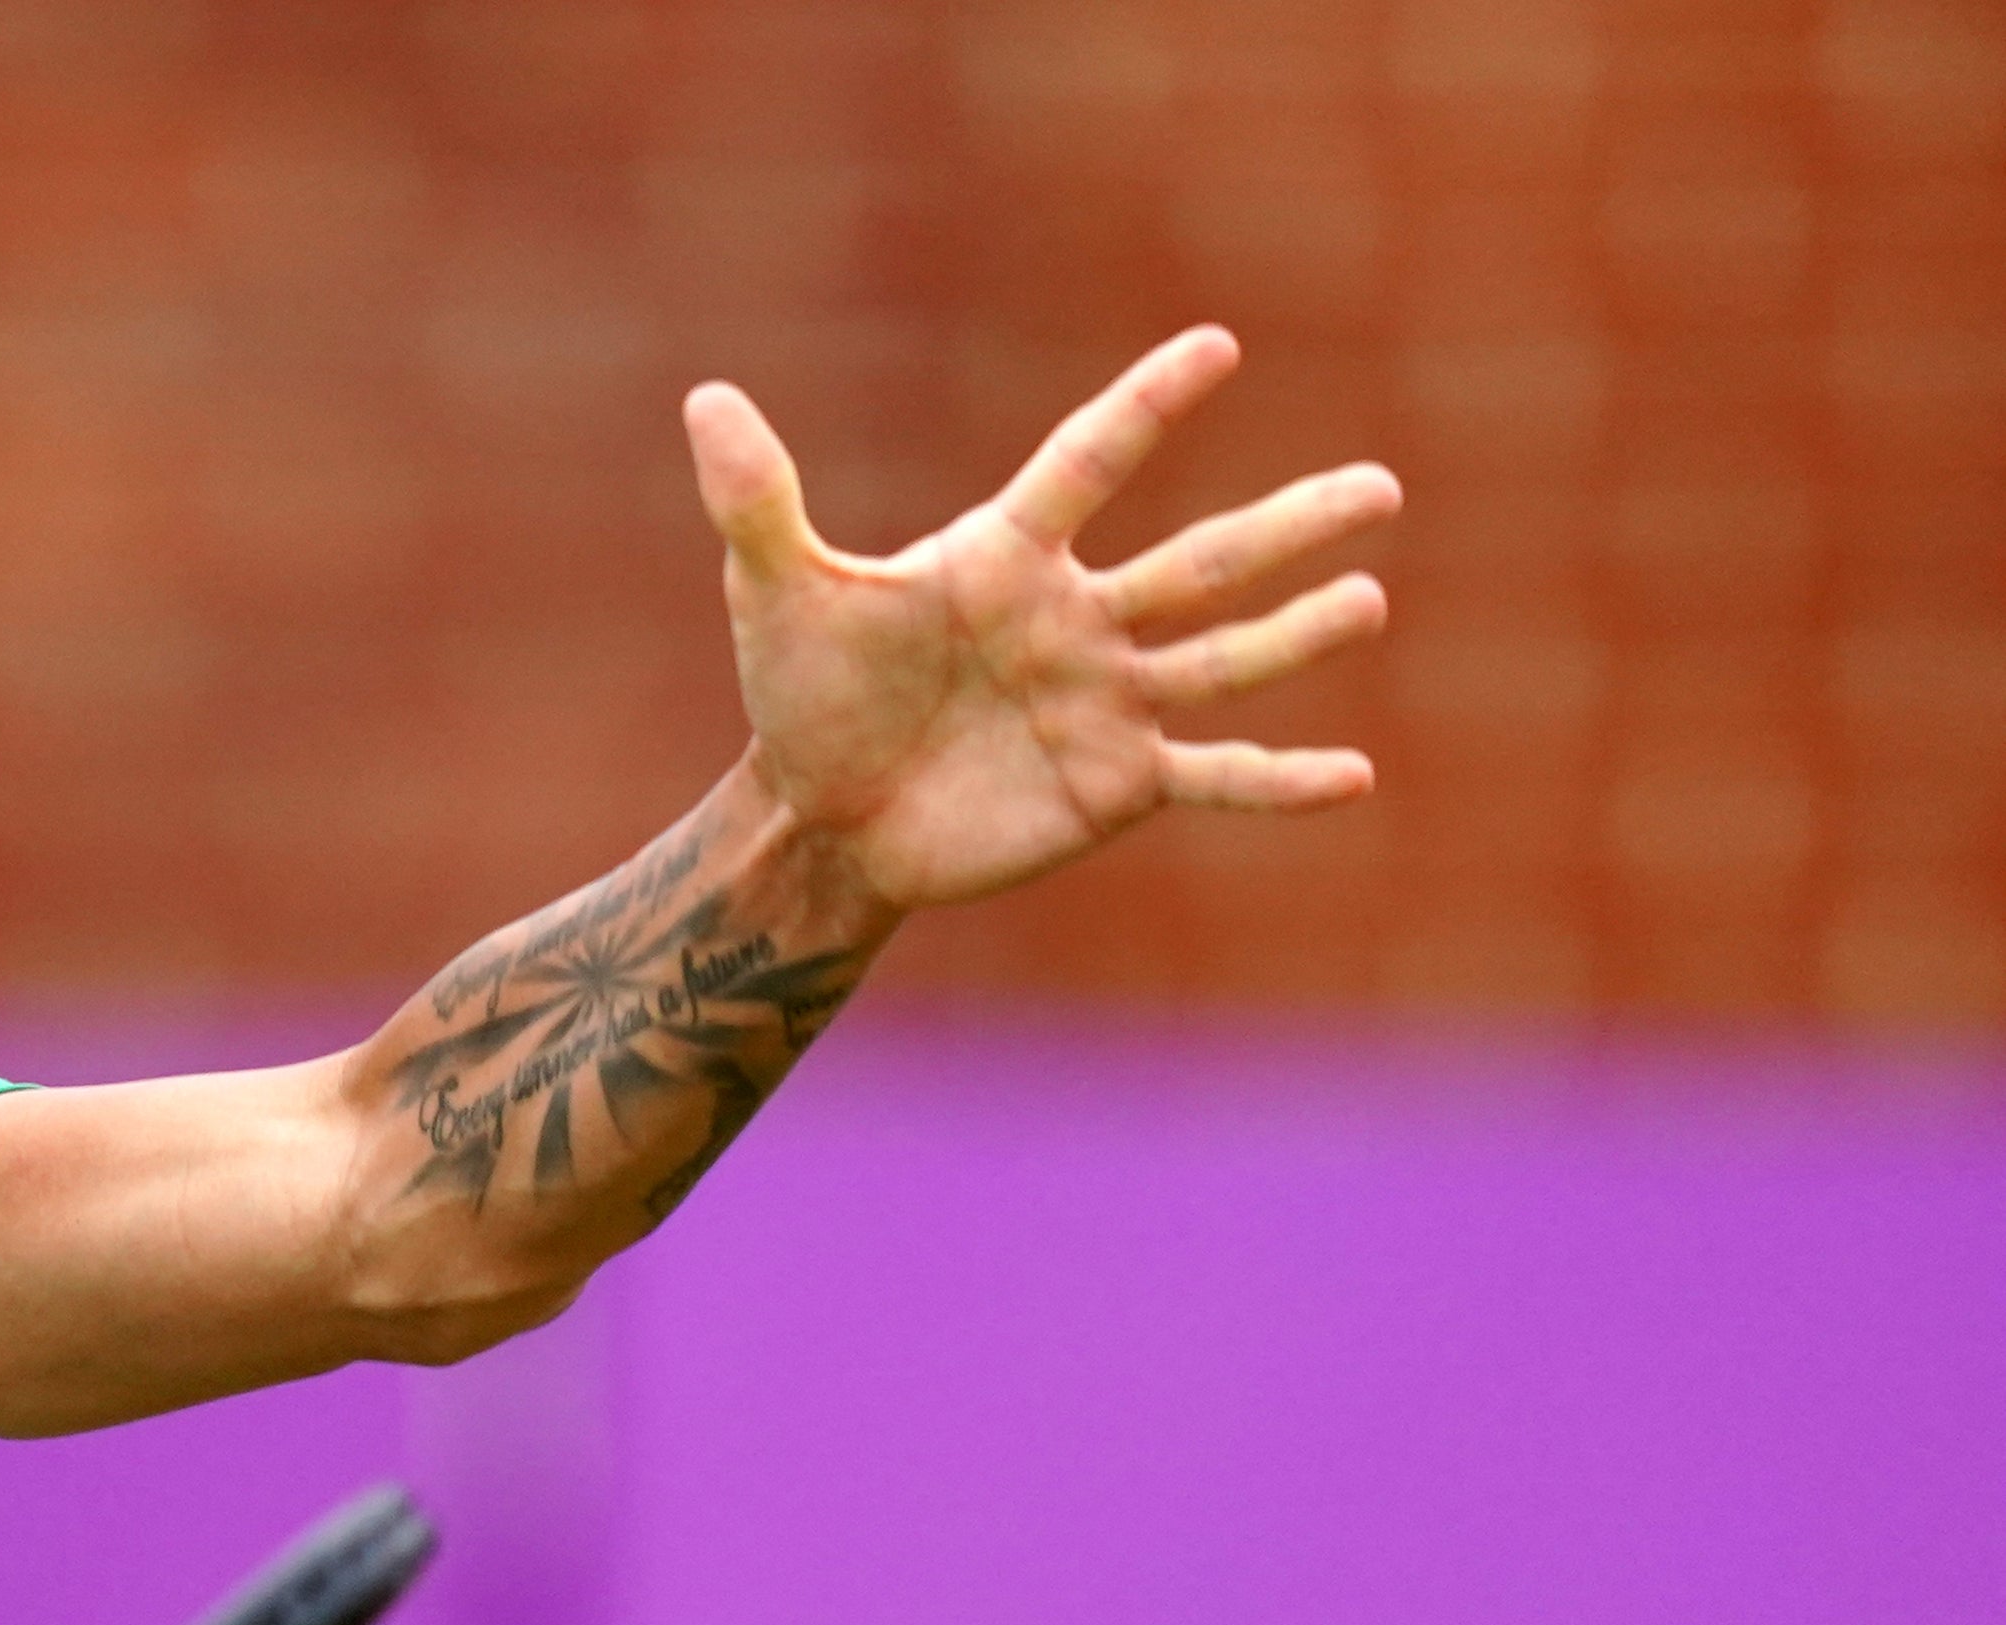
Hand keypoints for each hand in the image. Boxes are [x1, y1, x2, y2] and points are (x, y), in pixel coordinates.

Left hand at [684, 326, 1399, 911]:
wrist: (821, 818)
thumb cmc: (804, 697)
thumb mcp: (778, 598)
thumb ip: (756, 504)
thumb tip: (703, 399)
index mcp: (1009, 558)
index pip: (1089, 464)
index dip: (1146, 409)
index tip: (1216, 347)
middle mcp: (1079, 619)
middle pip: (1201, 563)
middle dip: (1288, 527)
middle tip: (1379, 488)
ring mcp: (1107, 701)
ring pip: (1224, 659)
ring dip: (1299, 633)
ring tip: (1371, 598)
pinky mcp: (1115, 783)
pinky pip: (1214, 777)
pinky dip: (1281, 782)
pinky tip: (1356, 776)